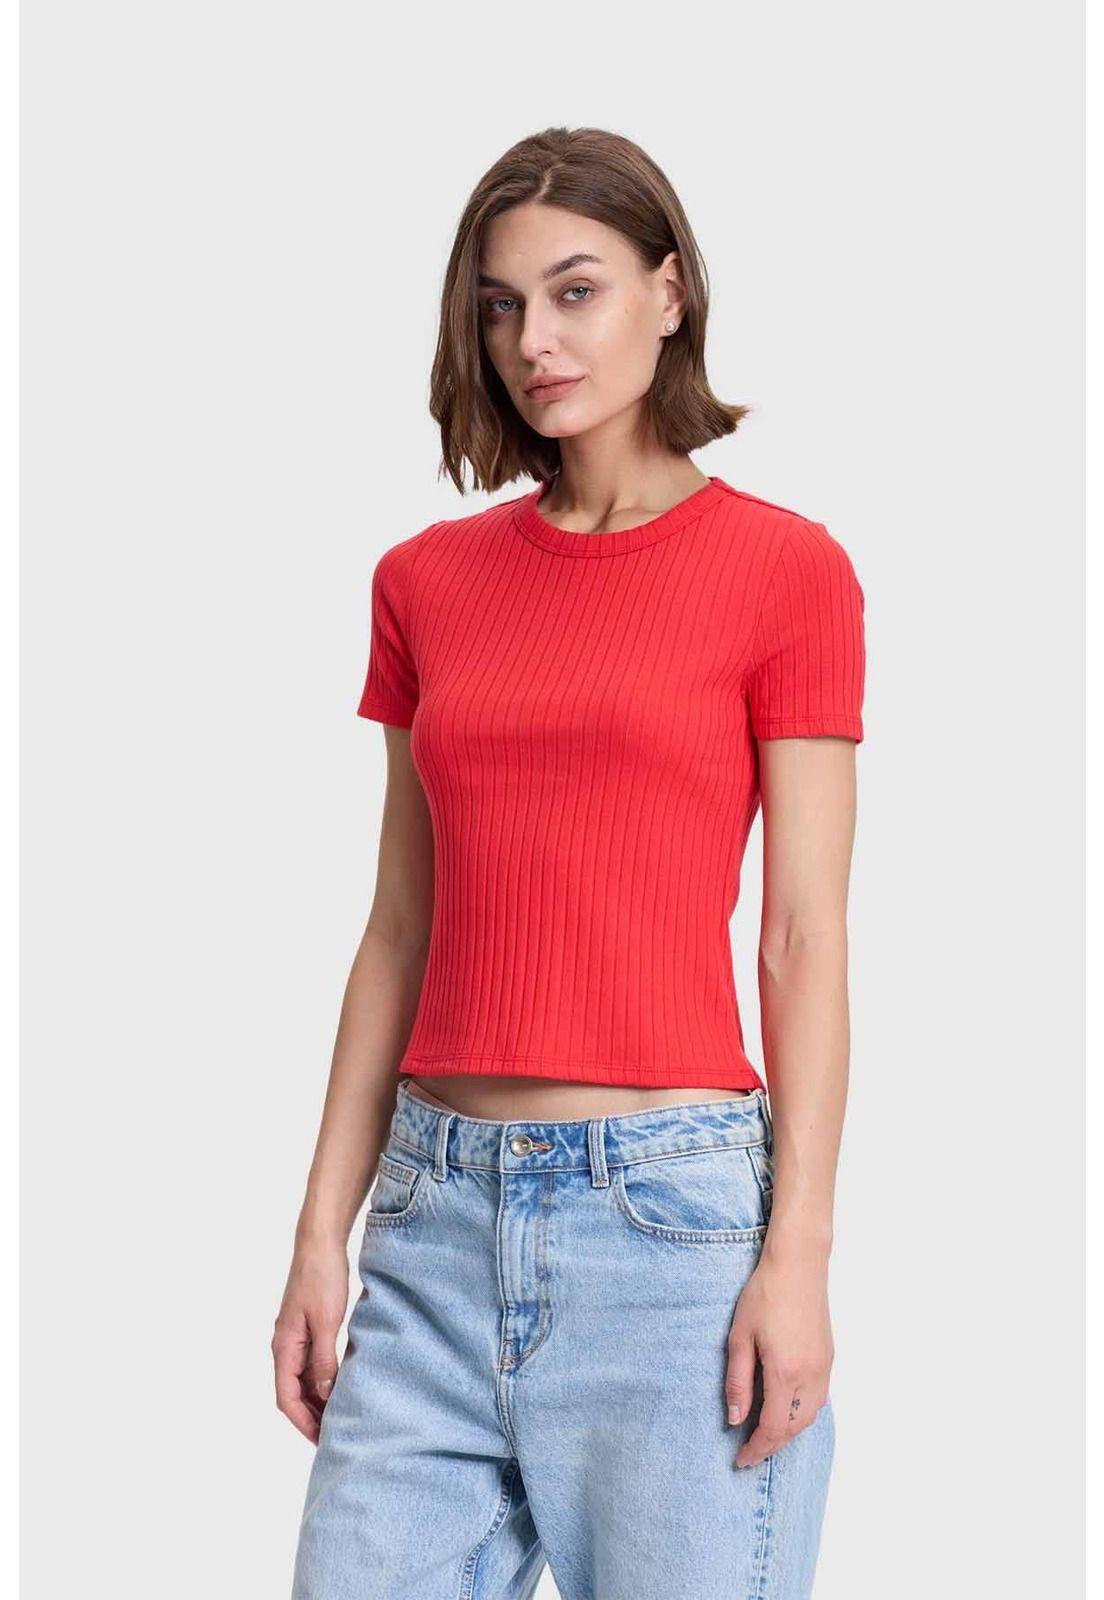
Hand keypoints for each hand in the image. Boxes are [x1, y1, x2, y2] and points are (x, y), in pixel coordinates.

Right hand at [272, 1238, 350, 1443]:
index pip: (286, 1398)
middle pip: (292, 1393)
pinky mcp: (306, 1328)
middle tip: (334, 1436)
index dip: (303, 1423)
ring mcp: (294, 1337)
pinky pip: (310, 1364)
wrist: (320, 1243)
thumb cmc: (322, 1277)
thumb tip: (323, 1395)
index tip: (321, 1441)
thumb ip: (323, 1360)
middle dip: (310, 1417)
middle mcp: (284, 1346)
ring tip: (338, 1417)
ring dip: (316, 1400)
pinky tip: (339, 1386)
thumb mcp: (326, 1322)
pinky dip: (321, 1380)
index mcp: (283, 1347)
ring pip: (301, 1380)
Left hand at [725, 1247, 833, 1467]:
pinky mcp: (828, 1358)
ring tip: (764, 1435)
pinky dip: (801, 1414)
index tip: (740, 1459)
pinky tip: (784, 1409)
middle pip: (794, 1428)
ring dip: (788, 1432)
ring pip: (809, 1417)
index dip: (756, 1449)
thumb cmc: (765, 1295)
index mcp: (785, 1373)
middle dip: (772, 1446)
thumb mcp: (740, 1337)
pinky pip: (818, 1400)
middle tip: (750, 1452)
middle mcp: (810, 1376)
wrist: (798, 1265)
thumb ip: (737, 1381)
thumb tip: (735, 1419)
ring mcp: (824, 1368)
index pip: (772, 1428)